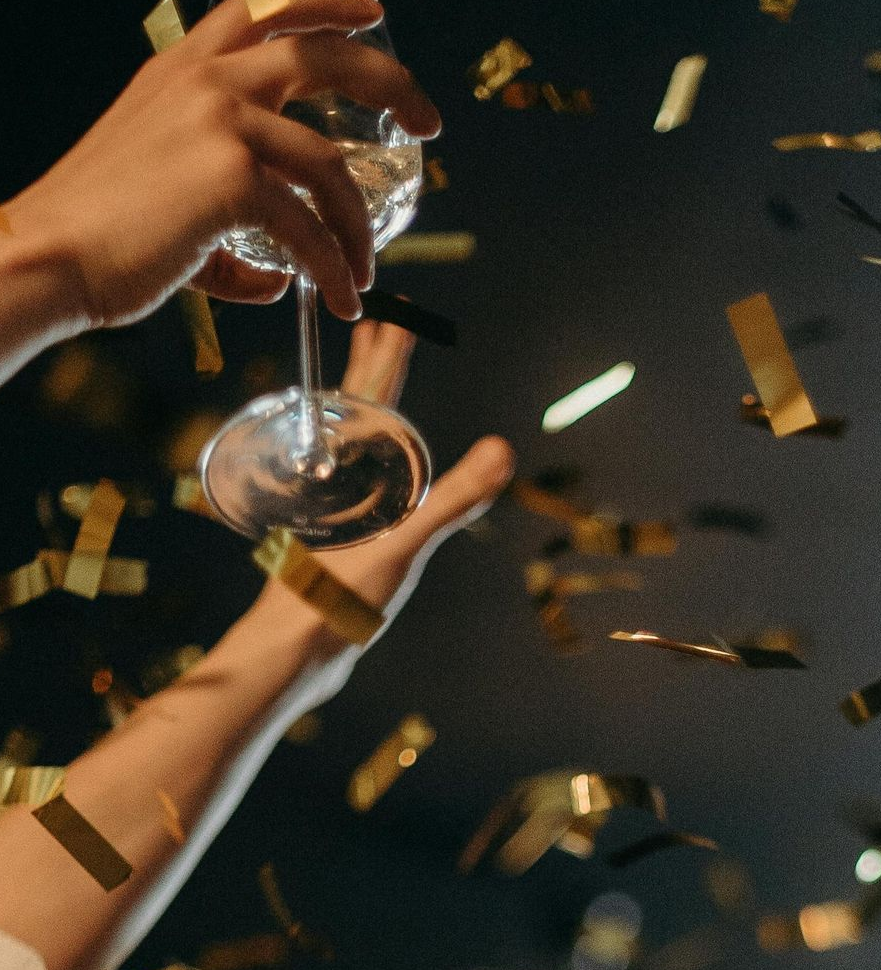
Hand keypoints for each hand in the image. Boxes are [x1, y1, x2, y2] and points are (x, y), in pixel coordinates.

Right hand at [3, 0, 440, 333]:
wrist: (51, 253)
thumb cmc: (97, 231)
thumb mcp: (159, 188)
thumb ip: (225, 214)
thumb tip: (278, 275)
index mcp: (184, 68)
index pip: (265, 3)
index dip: (327, 0)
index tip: (372, 14)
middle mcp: (207, 80)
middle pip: (324, 55)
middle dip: (392, 82)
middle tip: (429, 122)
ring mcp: (222, 122)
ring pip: (330, 164)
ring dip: (358, 226)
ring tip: (363, 272)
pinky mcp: (232, 179)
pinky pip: (310, 227)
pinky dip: (333, 269)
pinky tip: (337, 299)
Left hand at [268, 323, 513, 678]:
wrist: (288, 654)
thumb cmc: (336, 598)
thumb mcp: (402, 546)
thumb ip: (452, 500)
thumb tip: (504, 450)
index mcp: (351, 474)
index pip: (371, 400)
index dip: (386, 358)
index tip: (394, 314)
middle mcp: (336, 487)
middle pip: (355, 415)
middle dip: (371, 371)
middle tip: (380, 324)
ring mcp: (333, 514)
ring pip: (348, 448)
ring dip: (361, 412)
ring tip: (367, 385)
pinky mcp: (331, 544)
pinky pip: (349, 487)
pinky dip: (360, 466)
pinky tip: (366, 479)